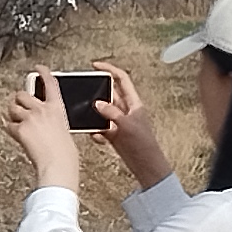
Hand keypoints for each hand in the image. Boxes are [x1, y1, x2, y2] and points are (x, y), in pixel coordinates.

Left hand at [0, 69, 83, 192]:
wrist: (58, 164)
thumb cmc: (65, 154)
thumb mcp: (64, 130)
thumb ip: (53, 121)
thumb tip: (44, 123)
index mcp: (57, 108)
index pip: (51, 84)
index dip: (43, 73)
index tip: (38, 68)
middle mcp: (42, 109)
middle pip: (23, 95)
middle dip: (19, 101)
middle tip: (19, 108)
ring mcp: (30, 118)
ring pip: (12, 108)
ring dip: (12, 114)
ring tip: (17, 123)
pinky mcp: (20, 128)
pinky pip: (9, 125)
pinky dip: (10, 130)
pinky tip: (15, 134)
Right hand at [87, 60, 172, 185]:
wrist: (145, 165)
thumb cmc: (144, 145)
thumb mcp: (127, 125)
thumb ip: (112, 112)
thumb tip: (98, 103)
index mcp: (134, 103)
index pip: (121, 79)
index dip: (109, 70)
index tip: (95, 66)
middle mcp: (126, 110)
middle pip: (109, 94)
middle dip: (97, 95)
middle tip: (85, 96)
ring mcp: (119, 121)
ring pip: (102, 111)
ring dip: (94, 116)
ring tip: (89, 120)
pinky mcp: (113, 133)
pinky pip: (99, 127)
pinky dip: (96, 131)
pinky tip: (98, 137)